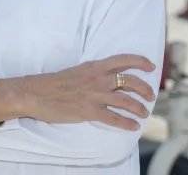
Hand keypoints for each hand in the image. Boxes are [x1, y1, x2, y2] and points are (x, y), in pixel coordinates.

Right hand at [16, 54, 156, 130]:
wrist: (36, 93)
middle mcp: (98, 79)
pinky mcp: (89, 111)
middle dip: (145, 88)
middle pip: (130, 80)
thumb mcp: (77, 71)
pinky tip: (134, 127)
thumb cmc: (53, 83)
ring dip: (139, 108)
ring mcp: (94, 95)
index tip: (151, 66)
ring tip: (144, 113)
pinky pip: (114, 118)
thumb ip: (92, 74)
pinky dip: (127, 123)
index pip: (123, 60)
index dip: (140, 61)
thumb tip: (105, 79)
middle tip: (151, 96)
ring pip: (126, 100)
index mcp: (94, 66)